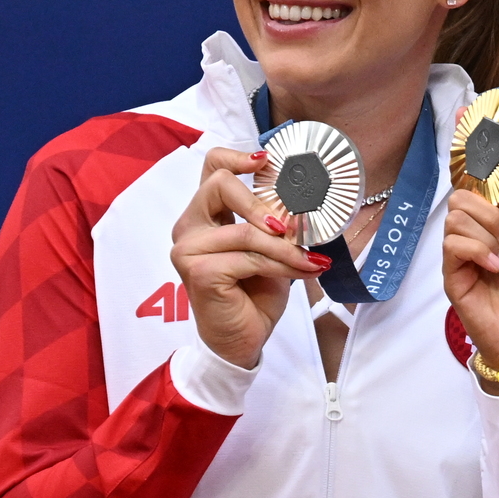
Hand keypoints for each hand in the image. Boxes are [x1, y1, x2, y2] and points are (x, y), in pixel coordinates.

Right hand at [172, 149, 322, 370]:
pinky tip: (302, 272)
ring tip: (310, 262)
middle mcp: (189, 226)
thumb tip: (303, 203)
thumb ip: (274, 223)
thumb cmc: (253, 294)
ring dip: (286, 248)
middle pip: (221, 185)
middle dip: (263, 203)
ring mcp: (187, 248)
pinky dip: (282, 265)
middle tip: (291, 227)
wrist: (242, 340)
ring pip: (246, 231)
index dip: (237, 157)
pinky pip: (250, 257)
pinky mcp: (198, 271)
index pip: (211, 167)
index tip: (267, 162)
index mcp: (204, 215)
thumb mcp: (269, 250)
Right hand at [439, 189, 498, 391]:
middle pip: (459, 201)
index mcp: (495, 231)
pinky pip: (451, 246)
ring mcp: (461, 259)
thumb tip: (493, 197)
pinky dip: (476, 249)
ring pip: (454, 220)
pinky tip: (494, 267)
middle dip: (486, 212)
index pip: (476, 196)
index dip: (486, 192)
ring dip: (484, 234)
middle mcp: (474, 240)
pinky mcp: (452, 277)